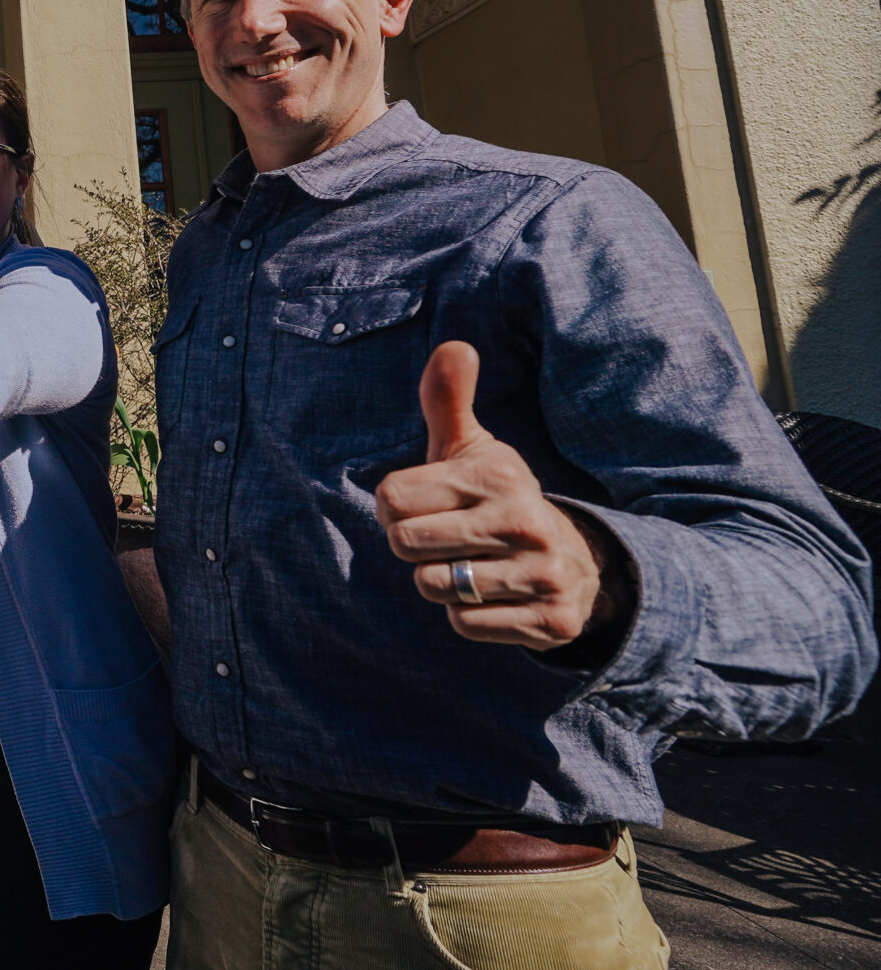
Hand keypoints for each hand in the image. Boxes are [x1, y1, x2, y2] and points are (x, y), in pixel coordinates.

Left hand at [375, 342, 628, 651]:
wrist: (579, 564)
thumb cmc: (499, 500)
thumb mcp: (474, 450)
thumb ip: (448, 400)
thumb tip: (455, 345)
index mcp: (497, 476)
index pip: (391, 499)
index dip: (395, 508)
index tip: (427, 506)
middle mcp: (525, 522)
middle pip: (405, 545)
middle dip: (413, 546)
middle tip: (447, 539)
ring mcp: (542, 575)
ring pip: (433, 586)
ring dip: (441, 582)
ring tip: (473, 565)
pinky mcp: (551, 623)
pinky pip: (465, 624)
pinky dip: (468, 616)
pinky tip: (495, 596)